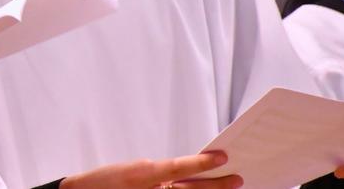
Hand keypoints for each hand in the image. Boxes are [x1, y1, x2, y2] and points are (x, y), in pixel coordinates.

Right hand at [61, 151, 238, 187]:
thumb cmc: (107, 181)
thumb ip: (159, 172)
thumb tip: (187, 171)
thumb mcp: (134, 170)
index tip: (221, 156)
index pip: (179, 168)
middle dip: (216, 185)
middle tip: (237, 178)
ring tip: (227, 186)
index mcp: (143, 174)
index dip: (202, 162)